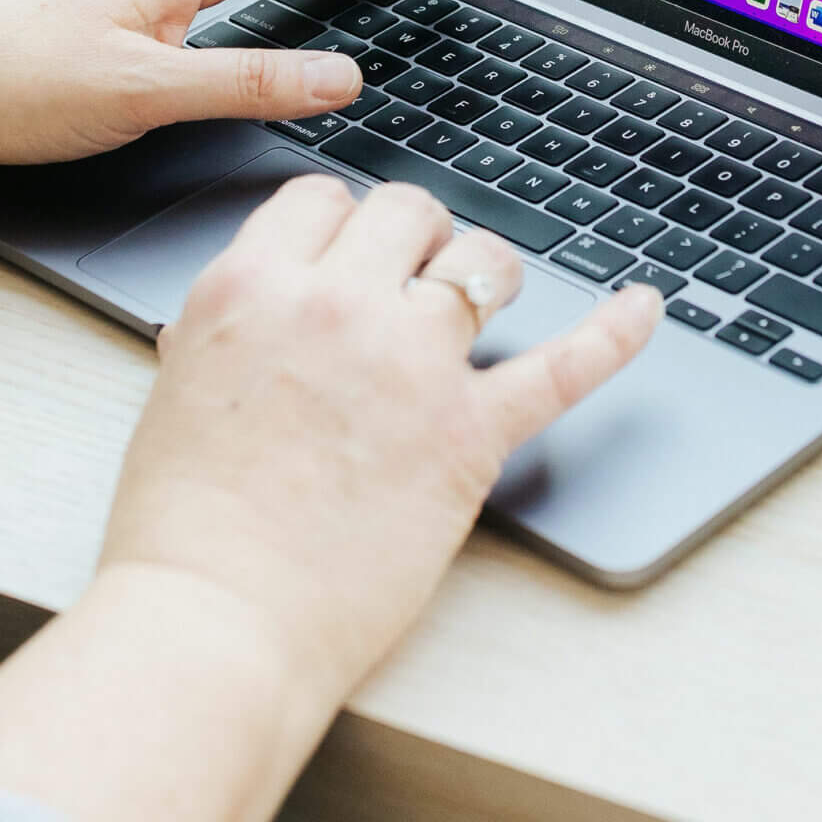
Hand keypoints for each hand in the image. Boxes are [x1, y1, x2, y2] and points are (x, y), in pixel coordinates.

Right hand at [0, 177, 659, 821]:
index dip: (343, 224)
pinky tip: (643, 306)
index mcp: (250, 288)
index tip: (353, 249)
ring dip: (487, 274)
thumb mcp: (178, 392)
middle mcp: (337, 305)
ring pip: (484, 262)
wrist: (216, 622)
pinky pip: (564, 365)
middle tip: (416, 276)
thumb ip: (234, 331)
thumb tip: (267, 308)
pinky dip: (614, 333)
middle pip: (410, 211)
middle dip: (418, 238)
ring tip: (486, 300)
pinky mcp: (470, 433)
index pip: (322, 199)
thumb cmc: (183, 532)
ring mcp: (412, 364)